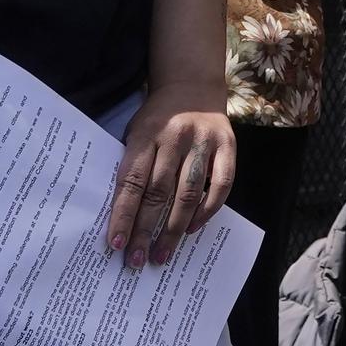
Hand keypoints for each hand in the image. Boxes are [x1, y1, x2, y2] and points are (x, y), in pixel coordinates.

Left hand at [105, 83, 234, 268]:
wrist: (192, 85)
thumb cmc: (156, 118)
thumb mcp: (135, 132)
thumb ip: (132, 166)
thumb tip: (123, 217)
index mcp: (147, 133)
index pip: (132, 181)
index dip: (124, 214)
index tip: (116, 244)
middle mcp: (176, 137)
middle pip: (159, 191)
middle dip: (146, 230)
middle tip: (137, 260)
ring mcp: (205, 141)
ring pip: (189, 192)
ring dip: (174, 228)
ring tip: (162, 254)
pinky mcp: (228, 145)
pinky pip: (221, 185)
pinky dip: (207, 210)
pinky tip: (192, 228)